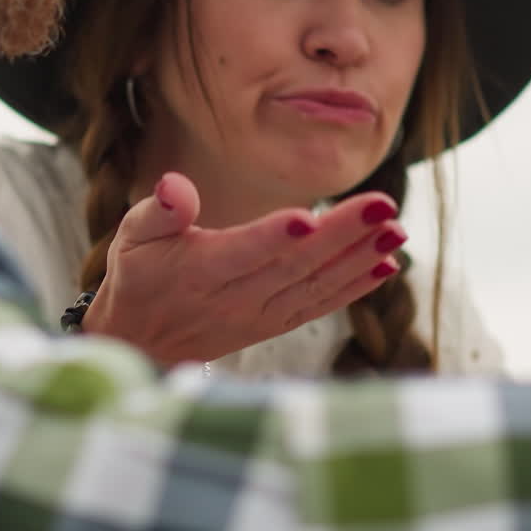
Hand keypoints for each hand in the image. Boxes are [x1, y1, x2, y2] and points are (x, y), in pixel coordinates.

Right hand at [82, 170, 407, 364]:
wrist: (142, 345)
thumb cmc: (140, 278)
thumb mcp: (133, 238)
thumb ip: (158, 211)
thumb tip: (174, 186)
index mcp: (200, 273)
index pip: (242, 254)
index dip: (273, 238)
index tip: (309, 218)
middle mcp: (235, 300)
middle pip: (294, 266)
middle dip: (342, 236)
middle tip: (383, 207)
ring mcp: (260, 317)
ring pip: (316, 287)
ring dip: (360, 260)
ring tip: (397, 231)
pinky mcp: (275, 325)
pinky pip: (320, 306)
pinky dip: (355, 288)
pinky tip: (387, 265)